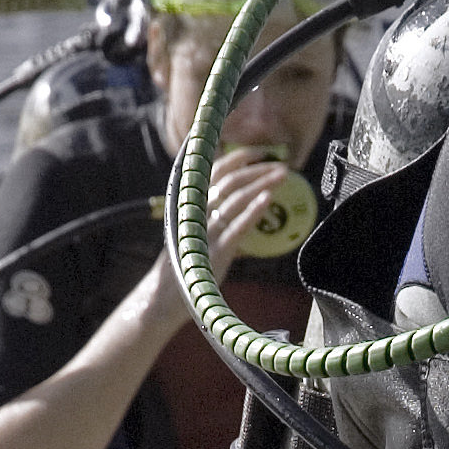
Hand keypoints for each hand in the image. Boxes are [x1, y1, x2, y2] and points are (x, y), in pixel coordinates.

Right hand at [199, 148, 299, 269]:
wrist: (166, 295)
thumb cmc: (187, 262)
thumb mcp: (198, 231)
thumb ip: (217, 215)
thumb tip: (248, 201)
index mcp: (191, 203)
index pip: (216, 171)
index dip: (239, 158)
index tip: (263, 153)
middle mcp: (195, 211)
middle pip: (229, 181)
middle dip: (257, 169)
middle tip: (281, 165)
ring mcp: (205, 230)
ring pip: (235, 199)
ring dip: (261, 184)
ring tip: (282, 176)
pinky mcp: (214, 251)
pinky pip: (236, 227)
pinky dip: (253, 211)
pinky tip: (268, 200)